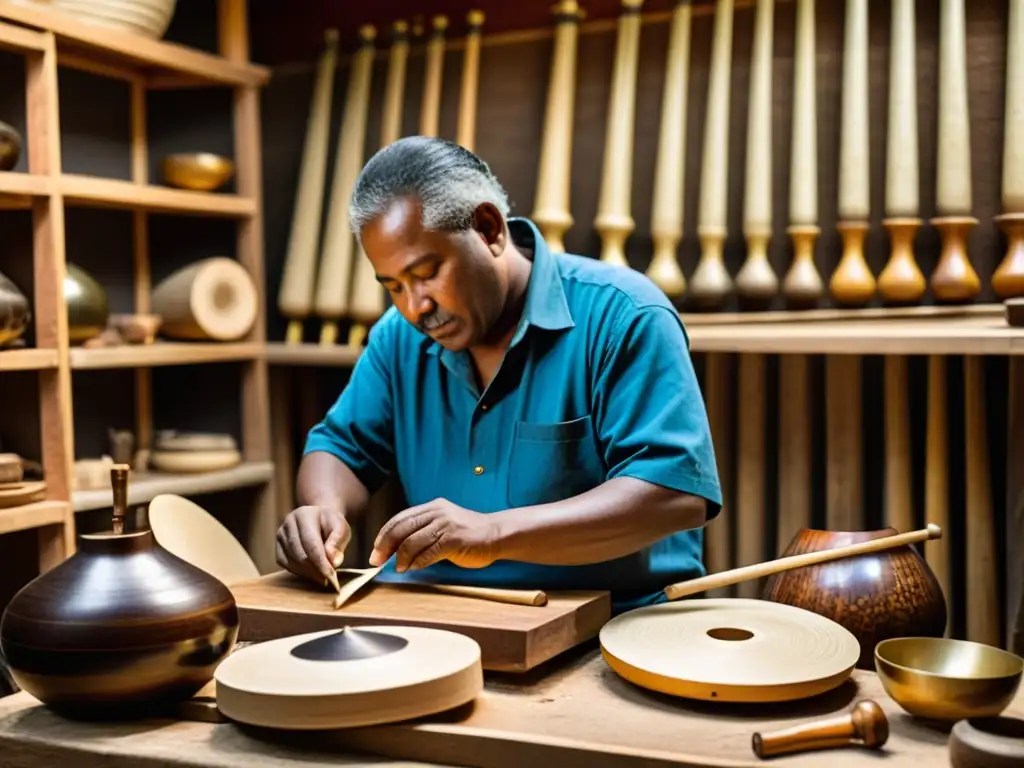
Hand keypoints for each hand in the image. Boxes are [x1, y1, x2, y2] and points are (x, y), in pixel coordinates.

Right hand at [275, 505, 351, 585]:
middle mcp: (289, 522)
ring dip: (308, 572)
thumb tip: (332, 561)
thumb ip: (338, 543)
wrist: (320, 520)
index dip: (320, 561)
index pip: (310, 542)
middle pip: (299, 553)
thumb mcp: (342, 529)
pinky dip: (299, 572)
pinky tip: (312, 572)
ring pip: (292, 561)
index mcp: (304, 514)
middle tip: (328, 579)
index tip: (330, 576)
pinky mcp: (278, 546)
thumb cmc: (332, 525)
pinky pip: (286, 564)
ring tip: (322, 576)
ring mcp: (281, 535)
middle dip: (314, 570)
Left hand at [369, 498, 500, 571]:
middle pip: (402, 528)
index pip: (400, 518)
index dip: (384, 534)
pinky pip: (428, 553)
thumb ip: (423, 531)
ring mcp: (445, 525)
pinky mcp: (453, 540)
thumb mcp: (443, 524)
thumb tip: (397, 549)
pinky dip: (417, 563)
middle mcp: (437, 512)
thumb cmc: (468, 534)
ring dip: (402, 558)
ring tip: (400, 568)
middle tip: (377, 560)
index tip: (375, 549)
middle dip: (385, 546)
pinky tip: (414, 569)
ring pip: (412, 542)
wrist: (496, 534)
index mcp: (432, 507)